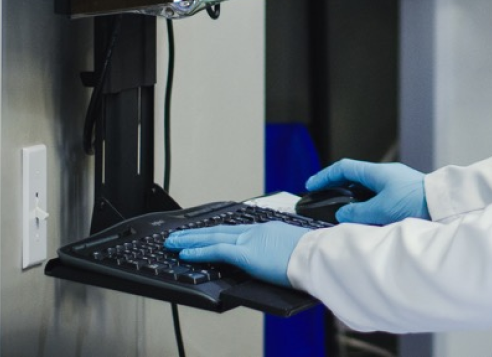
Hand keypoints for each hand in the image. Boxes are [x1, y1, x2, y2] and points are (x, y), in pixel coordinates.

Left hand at [165, 220, 310, 287]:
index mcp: (267, 230)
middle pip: (218, 230)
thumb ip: (279, 252)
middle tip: (178, 235)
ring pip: (212, 238)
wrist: (318, 255)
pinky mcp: (246, 254)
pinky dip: (198, 252)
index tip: (203, 233)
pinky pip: (216, 251)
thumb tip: (277, 261)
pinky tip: (185, 253)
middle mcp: (255, 231)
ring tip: (173, 242)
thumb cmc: (312, 256)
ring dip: (190, 240)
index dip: (215, 232)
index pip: (234, 231)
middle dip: (196, 233)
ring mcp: (249, 241)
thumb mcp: (293, 249)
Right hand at [307, 159, 427, 225]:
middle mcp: (385, 175)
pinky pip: (378, 198)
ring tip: (343, 215)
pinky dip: (367, 206)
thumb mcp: (381, 210)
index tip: (311, 185)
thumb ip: (358, 213)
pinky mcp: (403, 195)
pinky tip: (366, 219)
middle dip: (337, 189)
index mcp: (377, 172)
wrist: (443, 205)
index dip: (325, 176)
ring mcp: (395, 184)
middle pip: (354, 179)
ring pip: (366, 190)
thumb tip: (342, 214)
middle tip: (325, 201)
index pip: (344, 168)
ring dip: (353, 201)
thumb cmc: (415, 202)